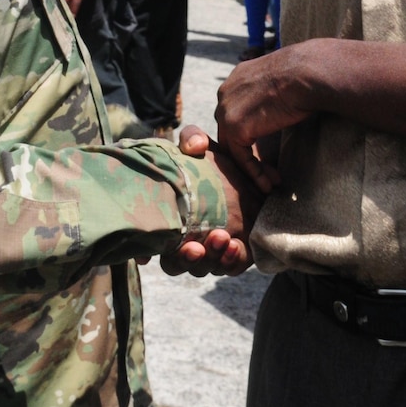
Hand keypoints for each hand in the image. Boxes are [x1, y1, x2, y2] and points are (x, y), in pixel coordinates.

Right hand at [158, 125, 266, 277]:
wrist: (244, 169)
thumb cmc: (211, 161)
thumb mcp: (200, 146)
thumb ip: (193, 138)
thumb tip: (193, 147)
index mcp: (172, 223)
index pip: (161, 251)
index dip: (165, 254)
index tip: (175, 243)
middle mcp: (188, 241)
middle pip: (181, 264)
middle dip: (190, 259)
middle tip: (196, 246)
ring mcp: (212, 249)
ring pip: (207, 267)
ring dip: (213, 258)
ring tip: (222, 239)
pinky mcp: (237, 252)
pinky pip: (232, 266)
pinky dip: (232, 260)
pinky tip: (236, 245)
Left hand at [215, 43, 317, 187]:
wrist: (307, 73)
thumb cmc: (307, 76)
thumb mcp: (282, 85)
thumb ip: (272, 98)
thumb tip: (283, 110)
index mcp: (238, 79)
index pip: (236, 113)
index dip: (251, 134)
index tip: (269, 150)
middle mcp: (226, 92)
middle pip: (230, 131)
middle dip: (248, 154)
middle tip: (270, 171)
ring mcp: (226, 110)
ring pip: (233, 147)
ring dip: (251, 168)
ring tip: (271, 183)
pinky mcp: (234, 127)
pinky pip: (240, 158)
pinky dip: (254, 173)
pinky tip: (268, 184)